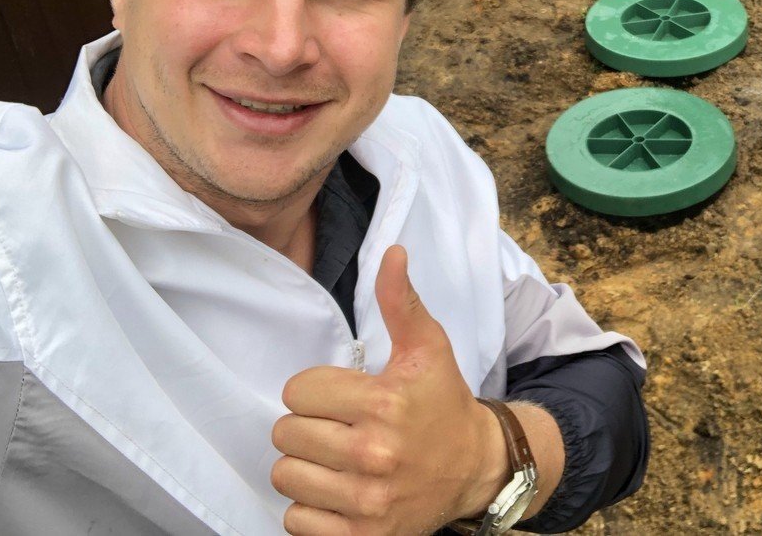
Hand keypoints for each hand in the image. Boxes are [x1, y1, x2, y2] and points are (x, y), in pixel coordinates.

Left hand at [271, 245, 507, 534]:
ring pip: (286, 476)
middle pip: (285, 434)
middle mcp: (374, 454)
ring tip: (334, 458)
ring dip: (304, 466)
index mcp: (384, 403)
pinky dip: (310, 508)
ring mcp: (367, 501)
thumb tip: (392, 252)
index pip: (298, 390)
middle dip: (306, 426)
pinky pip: (296, 520)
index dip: (315, 389)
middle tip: (335, 426)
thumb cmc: (442, 402)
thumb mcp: (427, 347)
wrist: (475, 468)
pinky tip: (337, 490)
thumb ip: (401, 301)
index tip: (342, 395)